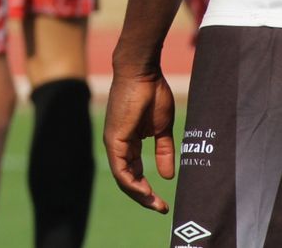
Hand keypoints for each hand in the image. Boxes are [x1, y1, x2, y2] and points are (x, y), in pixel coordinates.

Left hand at [103, 69, 175, 212]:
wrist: (143, 72)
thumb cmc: (153, 93)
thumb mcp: (162, 129)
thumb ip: (164, 151)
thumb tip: (168, 175)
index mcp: (129, 142)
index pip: (134, 173)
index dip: (147, 189)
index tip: (162, 202)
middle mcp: (119, 144)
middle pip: (128, 179)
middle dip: (144, 196)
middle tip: (161, 208)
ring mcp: (114, 142)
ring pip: (123, 178)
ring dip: (139, 194)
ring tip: (155, 204)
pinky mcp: (114, 139)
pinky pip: (120, 168)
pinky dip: (131, 183)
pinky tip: (145, 192)